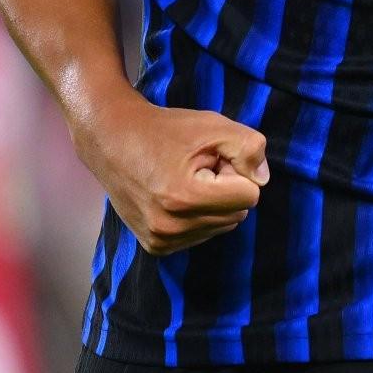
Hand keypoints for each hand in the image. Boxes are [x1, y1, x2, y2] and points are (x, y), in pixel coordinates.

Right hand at [81, 97, 269, 255]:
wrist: (111, 139)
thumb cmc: (165, 130)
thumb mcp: (213, 126)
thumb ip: (249, 148)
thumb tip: (262, 179)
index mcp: (186, 197)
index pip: (250, 196)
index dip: (236, 171)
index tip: (211, 158)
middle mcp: (172, 226)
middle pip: (237, 214)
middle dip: (225, 189)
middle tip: (196, 168)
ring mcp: (162, 239)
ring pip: (221, 227)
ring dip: (212, 204)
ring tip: (183, 180)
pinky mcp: (156, 246)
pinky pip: (200, 236)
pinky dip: (196, 217)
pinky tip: (174, 196)